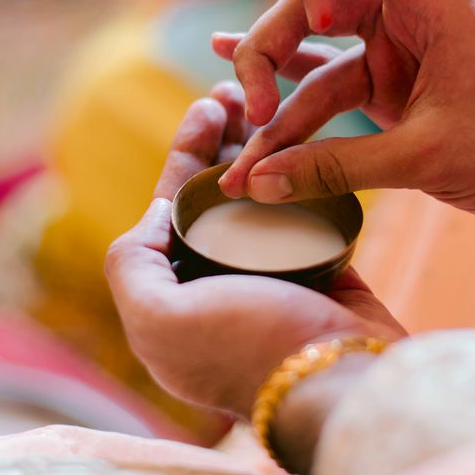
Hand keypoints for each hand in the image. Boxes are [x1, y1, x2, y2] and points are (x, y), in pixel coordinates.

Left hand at [105, 82, 405, 417]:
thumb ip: (131, 264)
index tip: (204, 110)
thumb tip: (155, 212)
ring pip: (260, 199)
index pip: (170, 215)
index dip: (181, 159)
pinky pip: (306, 213)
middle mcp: (222, 286)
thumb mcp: (159, 320)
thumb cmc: (249, 350)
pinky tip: (303, 141)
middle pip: (214, 198)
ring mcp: (275, 278)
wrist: (342, 381)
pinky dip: (299, 178)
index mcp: (176, 301)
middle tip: (234, 93)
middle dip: (219, 143)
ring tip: (266, 104)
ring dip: (258, 150)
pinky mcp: (324, 270)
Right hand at [212, 0, 474, 219]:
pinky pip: (326, 89)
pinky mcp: (389, 91)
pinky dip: (290, 102)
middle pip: (310, 3)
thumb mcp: (428, 157)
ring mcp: (393, 53)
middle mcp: (405, 13)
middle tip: (256, 112)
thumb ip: (338, 168)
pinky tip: (246, 104)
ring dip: (274, 100)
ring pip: (311, 56)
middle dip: (270, 52)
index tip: (320, 24)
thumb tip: (258, 183)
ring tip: (241, 157)